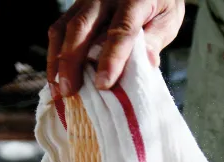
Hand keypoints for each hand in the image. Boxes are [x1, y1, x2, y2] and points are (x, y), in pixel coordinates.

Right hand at [47, 0, 184, 98]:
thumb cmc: (159, 4)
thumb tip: (147, 64)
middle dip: (72, 62)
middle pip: (82, 27)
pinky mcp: (76, 6)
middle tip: (68, 90)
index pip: (121, 30)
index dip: (111, 58)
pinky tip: (55, 76)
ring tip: (57, 89)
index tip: (103, 84)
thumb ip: (157, 39)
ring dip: (58, 60)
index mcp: (133, 0)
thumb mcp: (169, 18)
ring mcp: (87, 0)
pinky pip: (59, 28)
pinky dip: (55, 54)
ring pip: (65, 28)